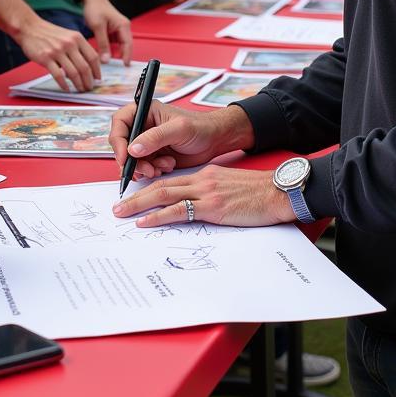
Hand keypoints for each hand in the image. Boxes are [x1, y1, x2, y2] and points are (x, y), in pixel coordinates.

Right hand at [16, 13, 99, 91]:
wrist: (30, 28)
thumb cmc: (49, 34)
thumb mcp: (68, 36)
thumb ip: (78, 48)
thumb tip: (86, 68)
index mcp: (77, 38)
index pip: (93, 57)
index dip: (97, 70)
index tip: (98, 79)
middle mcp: (69, 44)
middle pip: (84, 67)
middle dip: (88, 81)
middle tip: (89, 88)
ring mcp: (57, 51)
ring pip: (73, 73)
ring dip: (78, 84)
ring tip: (80, 89)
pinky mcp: (46, 58)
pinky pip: (58, 75)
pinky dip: (64, 85)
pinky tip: (66, 89)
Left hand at [81, 0, 132, 64]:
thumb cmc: (96, 8)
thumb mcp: (98, 26)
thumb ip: (103, 44)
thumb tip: (106, 60)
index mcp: (123, 26)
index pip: (128, 44)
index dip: (127, 56)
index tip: (125, 66)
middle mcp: (123, 28)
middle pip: (125, 47)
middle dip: (122, 57)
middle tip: (118, 70)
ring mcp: (118, 30)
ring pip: (119, 46)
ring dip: (115, 55)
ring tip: (111, 67)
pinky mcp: (112, 32)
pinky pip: (113, 44)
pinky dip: (109, 51)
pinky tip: (104, 58)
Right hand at [108, 101, 252, 178]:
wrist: (215, 141)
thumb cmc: (200, 127)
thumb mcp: (178, 129)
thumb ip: (155, 137)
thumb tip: (132, 149)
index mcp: (145, 112)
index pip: (120, 123)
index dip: (118, 140)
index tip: (125, 156)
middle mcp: (143, 126)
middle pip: (123, 145)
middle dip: (132, 160)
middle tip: (146, 170)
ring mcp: (147, 142)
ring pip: (132, 159)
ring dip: (144, 168)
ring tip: (161, 168)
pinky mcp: (154, 156)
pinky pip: (143, 167)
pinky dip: (152, 171)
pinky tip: (167, 167)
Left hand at [112, 164, 294, 227]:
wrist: (279, 191)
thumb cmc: (259, 194)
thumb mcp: (230, 187)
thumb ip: (211, 193)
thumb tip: (195, 208)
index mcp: (205, 175)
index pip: (170, 181)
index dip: (149, 188)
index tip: (133, 197)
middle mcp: (201, 180)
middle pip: (160, 186)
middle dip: (135, 197)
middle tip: (116, 206)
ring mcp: (206, 193)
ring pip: (163, 195)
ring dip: (138, 205)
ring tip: (122, 213)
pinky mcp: (213, 207)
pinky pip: (179, 210)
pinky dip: (158, 216)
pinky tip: (145, 221)